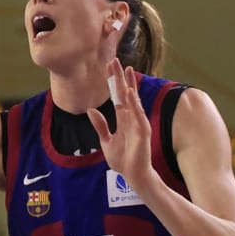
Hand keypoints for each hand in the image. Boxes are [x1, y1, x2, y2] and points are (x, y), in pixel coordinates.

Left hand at [87, 65, 152, 192]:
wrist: (133, 175)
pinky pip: (138, 114)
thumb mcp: (106, 141)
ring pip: (133, 100)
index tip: (110, 66)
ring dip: (128, 85)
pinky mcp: (142, 131)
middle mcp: (131, 117)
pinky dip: (134, 103)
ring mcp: (137, 123)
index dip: (114, 82)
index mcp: (122, 118)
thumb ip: (100, 125)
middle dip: (120, 77)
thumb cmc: (123, 159)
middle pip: (125, 93)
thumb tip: (91, 111)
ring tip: (125, 70)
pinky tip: (130, 92)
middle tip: (114, 60)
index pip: (118, 95)